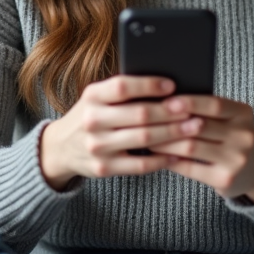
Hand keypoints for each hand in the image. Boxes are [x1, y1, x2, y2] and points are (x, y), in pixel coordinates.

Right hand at [39, 76, 200, 189]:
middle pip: (140, 114)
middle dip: (171, 112)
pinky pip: (140, 165)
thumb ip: (123, 92)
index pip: (123, 87)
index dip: (150, 85)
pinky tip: (177, 154)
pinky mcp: (103, 168)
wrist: (60, 148)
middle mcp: (92, 120)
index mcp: (92, 96)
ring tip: (193, 128)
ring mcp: (97, 146)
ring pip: (144, 139)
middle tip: (192, 110)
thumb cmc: (91, 116)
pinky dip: (162, 159)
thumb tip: (167, 86)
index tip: (172, 85)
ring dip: (173, 133)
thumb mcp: (97, 98)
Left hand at [148, 95, 253, 202]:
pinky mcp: (226, 180)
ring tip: (147, 137)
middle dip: (170, 122)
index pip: (214, 104)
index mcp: (243, 114)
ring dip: (165, 142)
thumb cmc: (234, 136)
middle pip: (199, 126)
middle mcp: (243, 136)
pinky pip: (191, 169)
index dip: (189, 102)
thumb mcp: (231, 118)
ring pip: (191, 148)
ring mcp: (236, 160)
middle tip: (146, 119)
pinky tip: (159, 156)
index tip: (166, 101)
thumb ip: (207, 110)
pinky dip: (172, 161)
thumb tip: (166, 100)